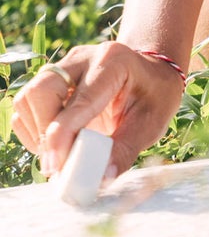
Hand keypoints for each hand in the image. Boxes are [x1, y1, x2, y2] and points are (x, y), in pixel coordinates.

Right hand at [12, 41, 183, 186]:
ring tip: (58, 150)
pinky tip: (54, 141)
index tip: (55, 167)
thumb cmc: (155, 96)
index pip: (78, 102)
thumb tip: (101, 179)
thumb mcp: (152, 122)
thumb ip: (126, 149)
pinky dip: (31, 127)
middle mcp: (82, 58)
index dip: (61, 136)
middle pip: (41, 90)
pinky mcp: (53, 78)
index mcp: (113, 63)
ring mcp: (64, 65)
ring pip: (28, 96)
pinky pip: (26, 102)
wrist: (151, 71)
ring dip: (34, 130)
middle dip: (43, 131)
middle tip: (57, 162)